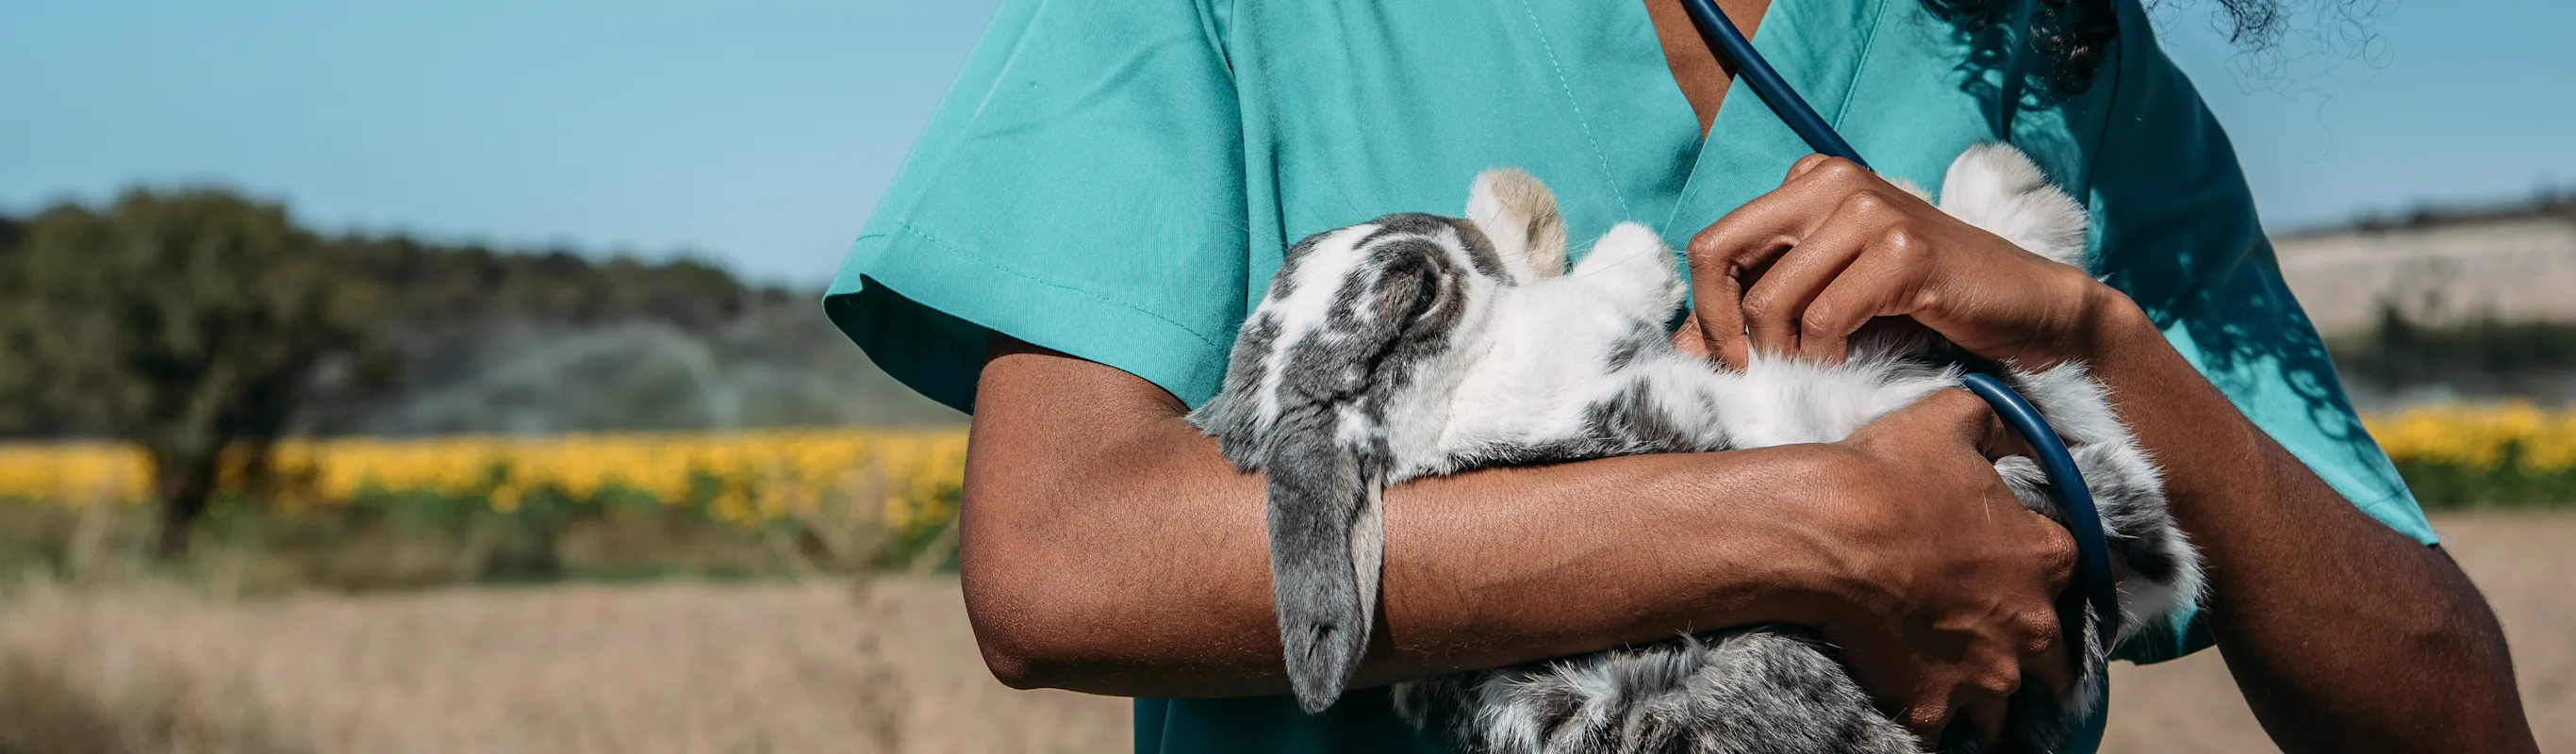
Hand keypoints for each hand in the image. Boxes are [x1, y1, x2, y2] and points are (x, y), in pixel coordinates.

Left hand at [1672, 155, 2112, 367]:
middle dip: (1721, 330)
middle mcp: (1831, 181)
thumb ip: (1762, 307)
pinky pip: (1825, 319)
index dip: (1704, 311)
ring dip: (1781, 355)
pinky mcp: (1903, 250)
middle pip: (1720, 255)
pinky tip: (1847, 368)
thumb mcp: (1829, 297)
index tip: (1727, 361)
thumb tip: (1683, 348)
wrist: (2025, 310)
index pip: (1714, 244)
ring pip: (1771, 298)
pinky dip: (1824, 358)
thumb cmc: (1924, 305)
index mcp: (1808, 181)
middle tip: (1751, 376)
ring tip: (1811, 375)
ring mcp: (1869, 209)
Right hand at [1806, 389, 2078, 742]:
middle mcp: (2028, 626)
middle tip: (1994, 641)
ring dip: (1984, 695)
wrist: (1826, 535)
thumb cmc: (1888, 474)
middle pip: (2058, 663)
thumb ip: (1992, 419)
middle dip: (2034, 656)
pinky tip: (1916, 711)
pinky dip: (1934, 727)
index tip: (2035, 577)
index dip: (2057, 574)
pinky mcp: (1932, 706)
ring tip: (1953, 683)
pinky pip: (1944, 736)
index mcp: (2044, 558)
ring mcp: (1983, 675)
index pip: (2086, 574)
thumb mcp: (1949, 418)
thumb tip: (2010, 419)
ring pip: (2003, 707)